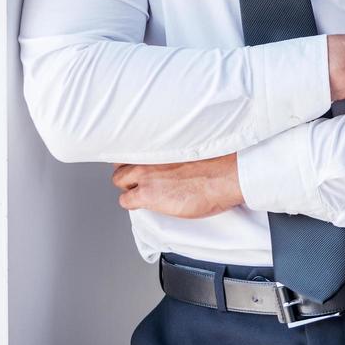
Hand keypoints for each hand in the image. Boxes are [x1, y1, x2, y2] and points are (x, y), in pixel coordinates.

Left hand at [111, 152, 243, 217]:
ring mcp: (145, 174)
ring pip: (119, 179)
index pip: (132, 143)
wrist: (226, 176)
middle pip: (121, 161)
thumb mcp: (194, 143)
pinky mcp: (147, 195)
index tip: (139, 160)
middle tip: (140, 177)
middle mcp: (148, 154)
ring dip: (129, 185)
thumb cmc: (218, 161)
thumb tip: (173, 149)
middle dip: (128, 170)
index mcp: (160, 140)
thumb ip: (174, 145)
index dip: (134, 155)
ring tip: (142, 190)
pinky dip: (132, 203)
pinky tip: (144, 204)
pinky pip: (125, 201)